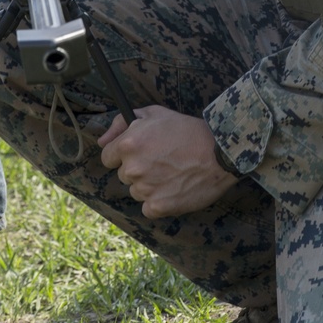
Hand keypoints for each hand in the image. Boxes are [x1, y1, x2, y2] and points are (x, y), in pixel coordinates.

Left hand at [99, 106, 237, 218]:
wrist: (220, 153)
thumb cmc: (189, 130)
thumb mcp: (155, 114)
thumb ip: (122, 124)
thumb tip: (101, 141)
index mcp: (128, 144)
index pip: (108, 157)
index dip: (123, 154)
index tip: (139, 154)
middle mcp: (132, 168)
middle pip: (124, 175)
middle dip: (138, 169)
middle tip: (162, 161)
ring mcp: (145, 189)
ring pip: (136, 192)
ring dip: (149, 186)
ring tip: (172, 174)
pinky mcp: (158, 207)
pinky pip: (148, 208)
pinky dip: (159, 202)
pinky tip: (174, 189)